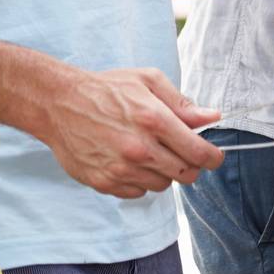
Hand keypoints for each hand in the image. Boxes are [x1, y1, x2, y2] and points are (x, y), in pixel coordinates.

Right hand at [37, 65, 223, 199]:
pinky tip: (129, 161)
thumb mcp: (147, 81)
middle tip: (180, 152)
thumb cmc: (106, 89)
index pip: (198, 152)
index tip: (214, 157)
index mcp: (154, 120)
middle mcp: (140, 148)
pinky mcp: (105, 183)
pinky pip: (138, 192)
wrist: (59, 103)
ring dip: (163, 172)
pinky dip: (140, 180)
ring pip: (163, 185)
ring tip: (148, 152)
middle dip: (190, 165)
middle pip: (185, 174)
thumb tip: (211, 117)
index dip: (213, 158)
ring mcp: (121, 169)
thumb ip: (181, 103)